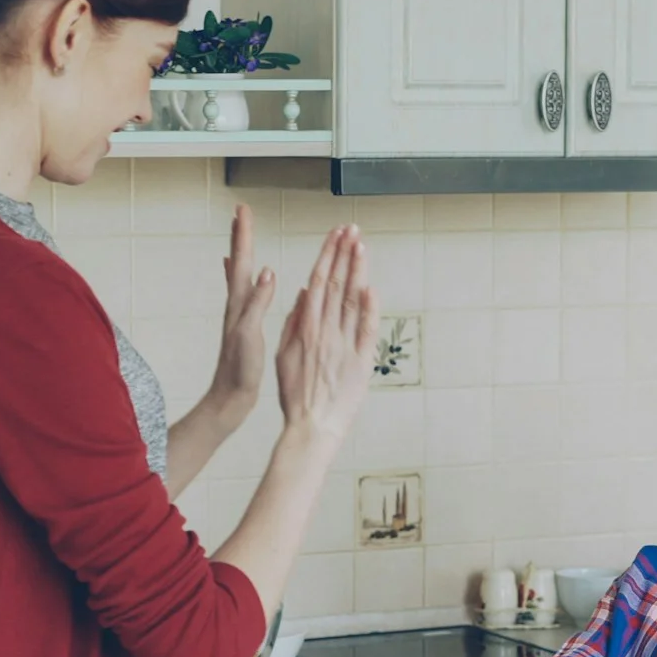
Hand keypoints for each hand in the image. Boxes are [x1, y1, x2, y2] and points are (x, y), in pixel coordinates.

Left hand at [203, 205, 276, 425]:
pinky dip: (248, 280)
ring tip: (243, 236)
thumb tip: (267, 272)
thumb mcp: (249, 335)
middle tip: (241, 213)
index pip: (241, 263)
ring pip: (241, 275)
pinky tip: (252, 278)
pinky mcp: (245, 326)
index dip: (243, 236)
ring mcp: (240, 315)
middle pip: (238, 263)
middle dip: (241, 237)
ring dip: (243, 254)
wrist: (230, 398)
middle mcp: (237, 305)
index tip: (243, 210)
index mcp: (239, 305)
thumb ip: (257, 303)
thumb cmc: (240, 371)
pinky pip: (246, 293)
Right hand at [274, 225, 376, 442]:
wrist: (311, 426)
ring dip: (357, 270)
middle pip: (336, 284)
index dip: (328, 256)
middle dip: (344, 253)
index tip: (335, 236)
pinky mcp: (360, 361)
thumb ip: (294, 322)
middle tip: (351, 229)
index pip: (318, 281)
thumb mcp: (285, 355)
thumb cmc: (296, 395)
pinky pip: (366, 329)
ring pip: (351, 300)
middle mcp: (324, 332)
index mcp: (305, 328)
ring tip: (361, 245)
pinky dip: (369, 308)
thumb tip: (304, 293)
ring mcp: (343, 345)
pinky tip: (371, 287)